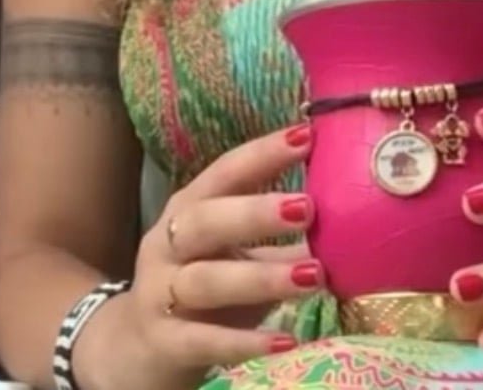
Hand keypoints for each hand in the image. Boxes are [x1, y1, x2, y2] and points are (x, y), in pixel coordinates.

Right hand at [80, 125, 320, 389]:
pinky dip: (244, 341)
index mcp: (188, 210)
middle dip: (254, 212)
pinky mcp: (166, 341)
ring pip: (207, 280)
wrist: (135, 346)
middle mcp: (169, 244)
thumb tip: (347, 223)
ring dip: (261, 277)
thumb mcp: (233, 256)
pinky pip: (204, 340)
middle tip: (307, 208)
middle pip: (206, 220)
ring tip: (314, 276)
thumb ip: (279, 241)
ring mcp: (161, 292)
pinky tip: (286, 342)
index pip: (223, 173)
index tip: (305, 136)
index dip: (261, 154)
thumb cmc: (201, 287)